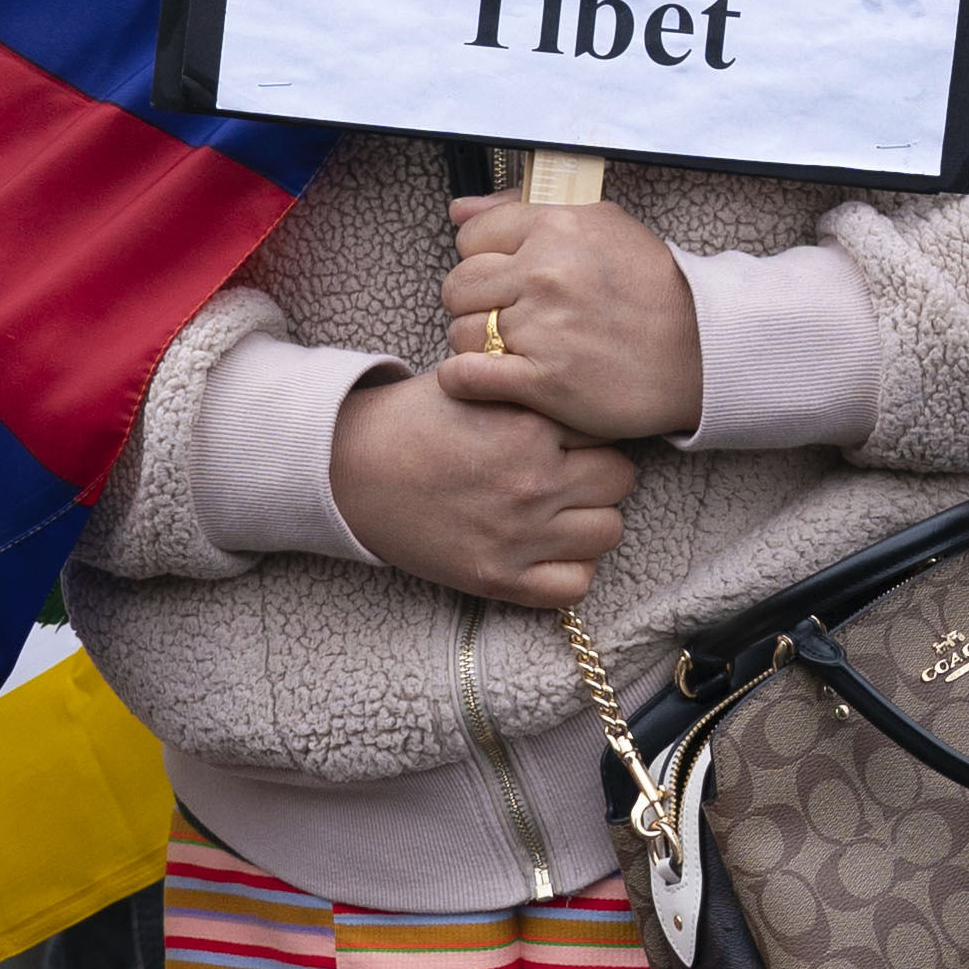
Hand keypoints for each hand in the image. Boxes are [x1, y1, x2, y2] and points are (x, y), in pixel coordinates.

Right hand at [329, 367, 633, 606]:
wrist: (348, 470)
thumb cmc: (411, 419)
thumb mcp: (474, 383)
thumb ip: (531, 389)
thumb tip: (581, 388)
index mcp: (529, 427)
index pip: (608, 428)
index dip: (591, 429)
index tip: (570, 433)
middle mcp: (533, 482)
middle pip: (620, 479)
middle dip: (599, 471)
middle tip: (570, 469)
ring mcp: (519, 535)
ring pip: (609, 531)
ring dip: (590, 518)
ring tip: (559, 508)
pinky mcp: (497, 578)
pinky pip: (575, 585)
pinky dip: (569, 569)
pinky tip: (547, 548)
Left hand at [429, 195, 703, 442]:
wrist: (703, 351)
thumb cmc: (653, 288)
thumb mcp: (601, 225)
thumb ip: (525, 213)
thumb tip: (459, 212)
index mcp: (557, 229)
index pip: (470, 240)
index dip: (482, 261)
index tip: (505, 280)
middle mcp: (545, 275)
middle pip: (459, 287)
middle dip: (474, 303)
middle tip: (505, 318)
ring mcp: (543, 330)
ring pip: (461, 332)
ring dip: (476, 345)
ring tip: (510, 350)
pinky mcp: (544, 382)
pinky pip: (466, 376)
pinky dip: (461, 380)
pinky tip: (479, 380)